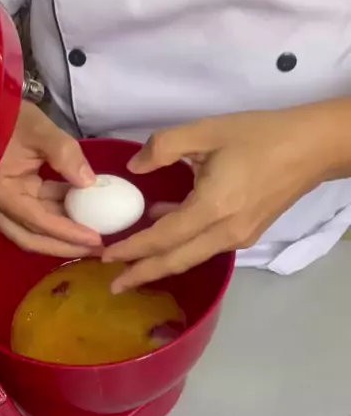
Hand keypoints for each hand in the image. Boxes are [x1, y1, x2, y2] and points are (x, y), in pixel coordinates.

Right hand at [0, 102, 101, 256]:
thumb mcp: (37, 129)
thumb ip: (65, 154)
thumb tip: (89, 183)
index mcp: (1, 193)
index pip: (40, 222)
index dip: (69, 234)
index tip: (97, 241)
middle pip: (31, 237)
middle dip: (64, 246)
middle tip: (96, 250)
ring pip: (28, 227)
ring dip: (59, 231)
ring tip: (91, 231)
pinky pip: (26, 211)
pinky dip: (51, 212)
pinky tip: (74, 207)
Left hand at [103, 105, 332, 292]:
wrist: (311, 147)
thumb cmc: (260, 135)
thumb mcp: (207, 130)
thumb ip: (164, 147)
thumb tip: (134, 167)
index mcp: (212, 208)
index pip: (162, 238)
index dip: (132, 249)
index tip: (105, 257)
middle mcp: (225, 232)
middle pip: (175, 261)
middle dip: (142, 274)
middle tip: (113, 284)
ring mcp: (239, 237)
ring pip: (191, 258)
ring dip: (161, 264)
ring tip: (133, 266)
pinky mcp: (248, 234)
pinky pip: (206, 247)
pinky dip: (181, 248)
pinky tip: (166, 232)